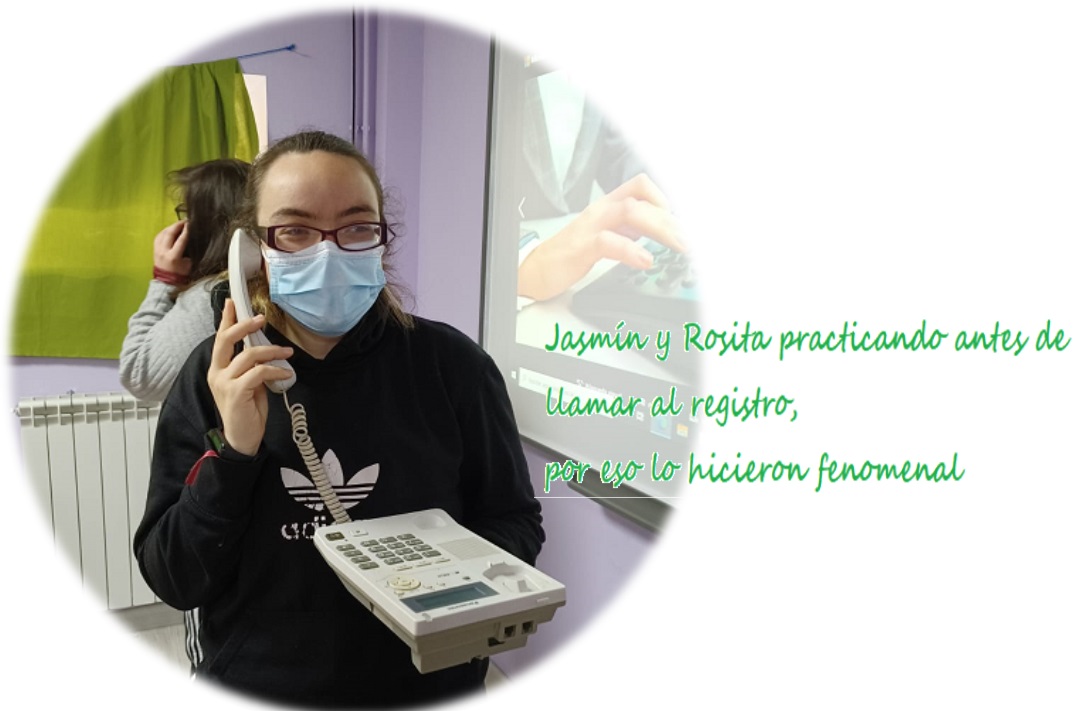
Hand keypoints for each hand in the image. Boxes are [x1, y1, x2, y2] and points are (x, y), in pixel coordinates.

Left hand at [153, 220, 191, 276]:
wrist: (166, 282)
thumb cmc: (180, 274)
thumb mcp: (189, 265)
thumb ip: (190, 252)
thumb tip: (193, 240)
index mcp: (174, 256)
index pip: (181, 239)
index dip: (186, 230)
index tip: (191, 223)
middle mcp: (164, 251)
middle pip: (170, 233)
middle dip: (178, 225)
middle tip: (185, 221)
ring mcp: (157, 250)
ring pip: (163, 233)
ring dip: (171, 227)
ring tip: (178, 224)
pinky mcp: (154, 249)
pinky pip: (159, 236)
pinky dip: (165, 231)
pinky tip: (170, 230)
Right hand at [207, 299, 293, 455]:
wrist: (242, 440)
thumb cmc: (247, 412)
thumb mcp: (250, 384)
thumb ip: (252, 367)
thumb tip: (265, 351)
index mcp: (218, 369)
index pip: (220, 339)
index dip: (226, 320)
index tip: (232, 302)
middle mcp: (216, 373)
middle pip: (226, 340)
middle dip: (244, 325)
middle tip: (261, 318)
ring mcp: (224, 383)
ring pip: (248, 355)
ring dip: (272, 351)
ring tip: (287, 353)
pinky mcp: (235, 393)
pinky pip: (258, 373)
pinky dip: (275, 370)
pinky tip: (286, 374)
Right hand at [517, 173, 683, 300]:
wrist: (538, 270)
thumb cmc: (573, 253)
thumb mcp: (609, 235)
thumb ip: (632, 230)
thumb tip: (663, 232)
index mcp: (609, 205)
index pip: (642, 186)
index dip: (666, 199)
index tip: (684, 223)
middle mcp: (602, 210)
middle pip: (642, 199)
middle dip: (672, 219)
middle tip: (691, 240)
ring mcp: (591, 227)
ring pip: (631, 212)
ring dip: (660, 228)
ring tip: (678, 245)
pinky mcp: (582, 247)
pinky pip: (609, 242)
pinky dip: (631, 250)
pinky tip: (645, 261)